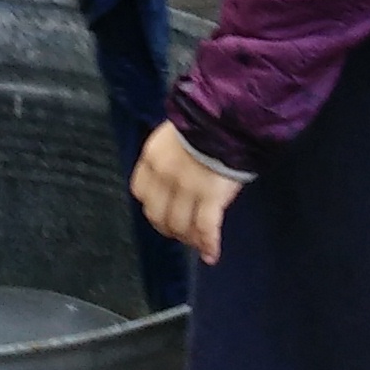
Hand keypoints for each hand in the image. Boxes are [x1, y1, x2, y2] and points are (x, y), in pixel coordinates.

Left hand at [131, 122, 240, 263]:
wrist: (227, 115)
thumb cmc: (205, 121)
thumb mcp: (175, 133)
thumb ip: (169, 156)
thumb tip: (173, 176)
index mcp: (152, 157)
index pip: (141, 193)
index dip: (153, 206)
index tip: (163, 212)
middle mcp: (164, 176)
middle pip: (158, 215)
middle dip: (169, 227)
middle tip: (181, 232)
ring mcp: (187, 188)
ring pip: (181, 225)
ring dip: (189, 238)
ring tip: (198, 242)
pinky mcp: (211, 196)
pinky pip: (206, 228)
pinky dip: (209, 245)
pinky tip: (211, 254)